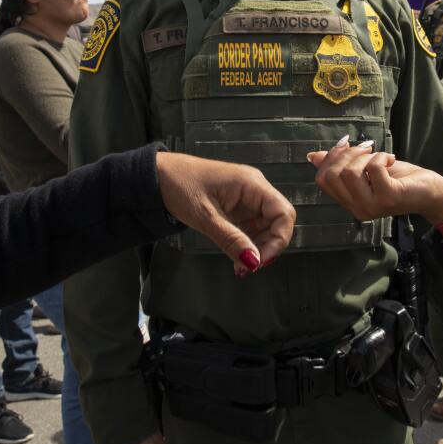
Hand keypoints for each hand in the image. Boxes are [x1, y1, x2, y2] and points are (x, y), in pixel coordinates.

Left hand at [155, 152, 294, 272]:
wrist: (159, 176)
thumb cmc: (180, 185)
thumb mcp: (205, 217)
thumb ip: (231, 240)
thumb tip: (253, 262)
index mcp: (251, 184)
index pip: (283, 212)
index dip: (279, 239)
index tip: (262, 260)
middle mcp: (254, 190)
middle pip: (277, 222)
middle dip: (267, 247)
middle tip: (249, 267)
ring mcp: (246, 199)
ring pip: (266, 229)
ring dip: (257, 250)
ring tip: (240, 267)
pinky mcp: (237, 208)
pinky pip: (251, 229)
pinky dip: (247, 245)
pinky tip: (237, 259)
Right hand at [307, 137, 442, 222]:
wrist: (429, 191)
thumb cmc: (398, 178)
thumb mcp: (365, 168)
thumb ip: (341, 164)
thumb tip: (312, 156)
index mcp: (349, 202)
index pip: (322, 179)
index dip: (330, 157)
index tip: (346, 144)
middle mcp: (357, 209)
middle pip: (332, 175)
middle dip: (347, 154)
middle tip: (366, 149)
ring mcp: (371, 206)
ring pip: (349, 172)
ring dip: (365, 156)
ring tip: (379, 156)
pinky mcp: (388, 197)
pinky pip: (373, 168)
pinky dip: (380, 156)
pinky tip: (390, 159)